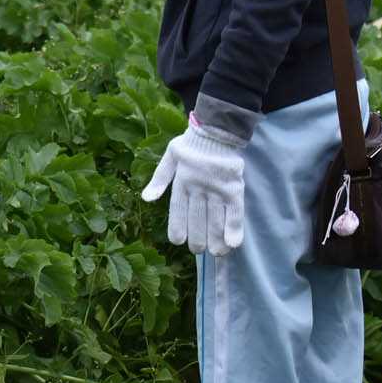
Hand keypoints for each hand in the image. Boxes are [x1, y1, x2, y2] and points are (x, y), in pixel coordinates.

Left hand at [140, 117, 246, 254]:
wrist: (217, 129)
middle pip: (197, 220)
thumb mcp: (170, 157)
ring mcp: (218, 189)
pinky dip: (234, 228)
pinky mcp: (234, 188)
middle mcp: (199, 188)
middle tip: (198, 249)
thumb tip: (146, 199)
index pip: (177, 211)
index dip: (177, 228)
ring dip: (216, 240)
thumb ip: (159, 179)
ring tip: (216, 253)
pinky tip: (233, 244)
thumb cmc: (191, 145)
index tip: (178, 241)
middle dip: (197, 239)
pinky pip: (235, 211)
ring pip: (216, 220)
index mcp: (182, 182)